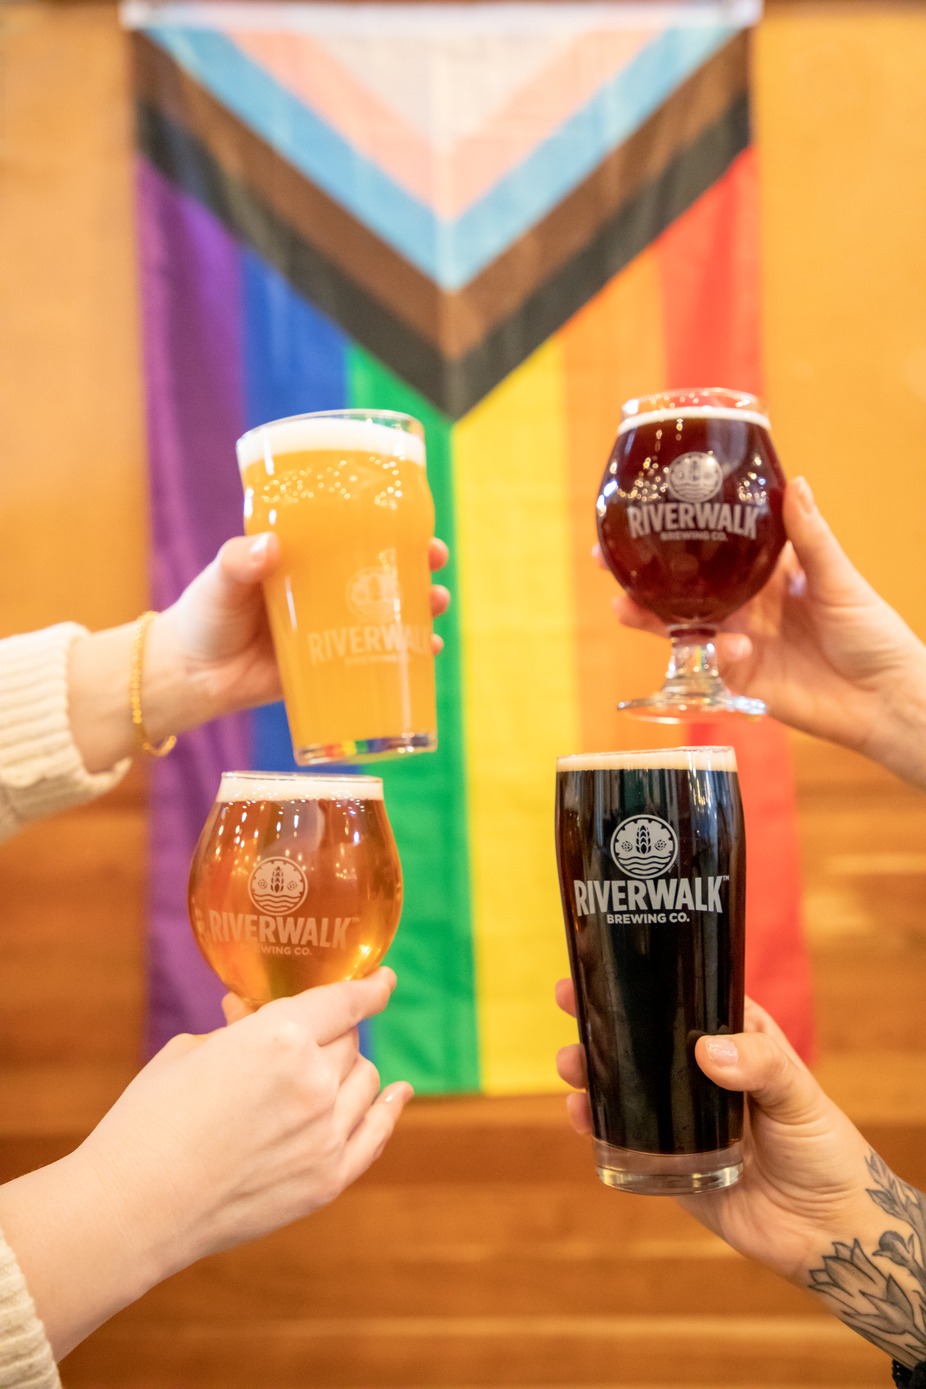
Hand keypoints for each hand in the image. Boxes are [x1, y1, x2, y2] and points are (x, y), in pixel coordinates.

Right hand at [0, 968, 410, 1357]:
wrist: (131, 1209)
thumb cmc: (148, 1123)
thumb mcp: (189, 1052)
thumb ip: (238, 1030)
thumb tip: (251, 1014)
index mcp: (279, 1037)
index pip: (341, 1001)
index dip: (367, 987)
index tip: (382, 979)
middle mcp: (314, 1082)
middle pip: (348, 1041)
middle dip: (327, 1034)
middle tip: (299, 1041)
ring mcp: (325, 1135)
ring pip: (364, 1081)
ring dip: (347, 1069)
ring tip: (323, 1071)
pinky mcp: (326, 1181)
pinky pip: (375, 1133)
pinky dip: (386, 1108)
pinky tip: (395, 1094)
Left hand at [67, 537, 450, 769]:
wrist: (189, 676)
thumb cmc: (204, 615)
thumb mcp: (220, 580)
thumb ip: (240, 562)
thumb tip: (270, 547)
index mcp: (306, 559)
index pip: (356, 535)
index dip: (392, 527)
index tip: (418, 523)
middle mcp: (326, 591)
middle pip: (385, 572)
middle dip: (419, 566)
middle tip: (436, 563)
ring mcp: (333, 630)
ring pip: (389, 615)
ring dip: (421, 609)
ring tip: (437, 604)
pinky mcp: (331, 668)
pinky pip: (376, 660)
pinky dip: (406, 658)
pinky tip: (429, 654)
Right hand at [557, 979, 882, 1281]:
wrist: (827, 1232)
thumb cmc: (825, 1150)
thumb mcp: (800, 1095)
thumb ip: (761, 1067)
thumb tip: (707, 1052)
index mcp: (734, 1040)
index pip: (683, 996)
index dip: (644, 977)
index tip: (605, 959)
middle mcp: (699, 1074)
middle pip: (640, 1035)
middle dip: (599, 1016)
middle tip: (568, 999)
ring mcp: (679, 1118)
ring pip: (624, 1082)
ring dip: (589, 1067)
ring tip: (571, 1063)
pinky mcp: (667, 1162)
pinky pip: (623, 1138)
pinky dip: (596, 1123)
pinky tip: (581, 1114)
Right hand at [606, 478, 925, 786]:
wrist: (884, 698)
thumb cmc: (872, 633)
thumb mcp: (840, 579)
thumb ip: (809, 537)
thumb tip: (794, 483)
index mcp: (768, 573)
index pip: (713, 546)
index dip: (678, 531)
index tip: (642, 513)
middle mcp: (747, 605)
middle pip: (684, 586)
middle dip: (644, 575)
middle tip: (605, 560)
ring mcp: (740, 643)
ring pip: (683, 625)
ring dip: (651, 616)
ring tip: (623, 606)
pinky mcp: (742, 680)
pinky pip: (714, 664)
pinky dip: (717, 654)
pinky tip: (730, 649)